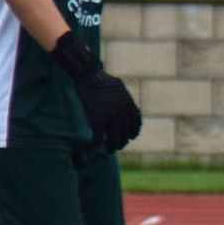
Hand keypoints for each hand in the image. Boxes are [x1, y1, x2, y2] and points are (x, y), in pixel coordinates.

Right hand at [50, 31, 141, 151]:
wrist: (87, 74)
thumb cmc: (100, 78)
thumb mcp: (118, 87)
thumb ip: (123, 98)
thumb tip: (126, 106)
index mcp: (128, 103)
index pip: (136, 121)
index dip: (134, 131)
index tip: (131, 137)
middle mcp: (121, 111)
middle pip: (125, 132)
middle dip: (122, 141)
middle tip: (118, 146)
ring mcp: (109, 115)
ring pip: (114, 137)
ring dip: (112, 146)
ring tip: (110, 150)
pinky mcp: (96, 118)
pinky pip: (98, 136)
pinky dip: (96, 143)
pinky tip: (94, 145)